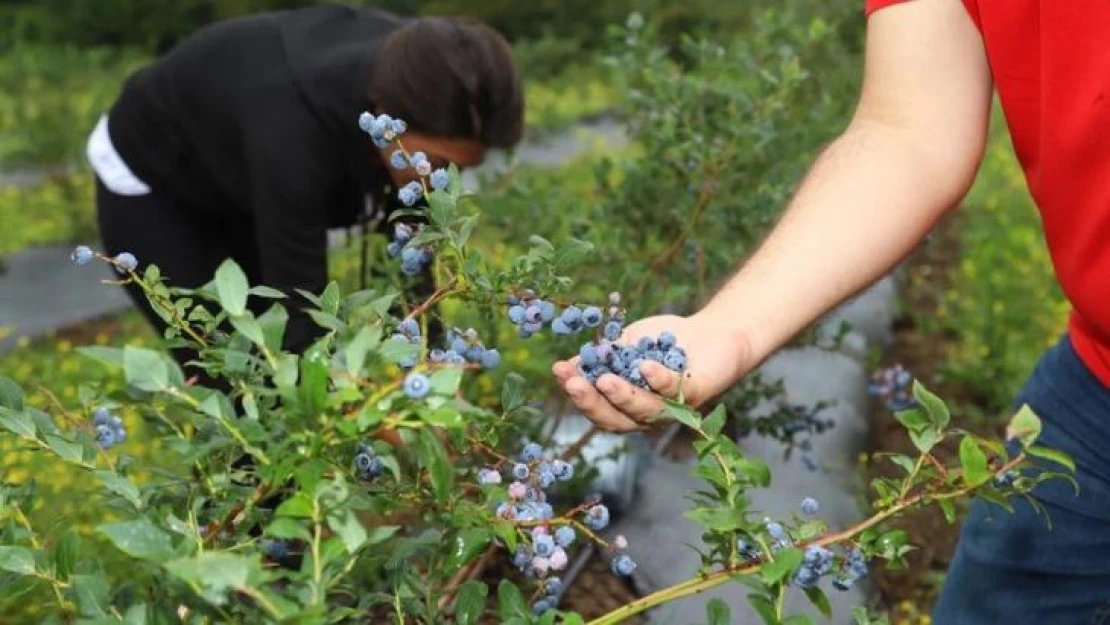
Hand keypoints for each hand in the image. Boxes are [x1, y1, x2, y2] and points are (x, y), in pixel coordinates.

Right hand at [551, 312, 752, 431]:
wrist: (712, 330)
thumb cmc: (664, 340)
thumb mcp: (626, 345)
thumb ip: (603, 357)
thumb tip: (568, 365)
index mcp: (627, 405)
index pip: (598, 407)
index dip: (577, 392)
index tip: (559, 371)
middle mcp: (648, 414)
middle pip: (616, 419)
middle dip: (592, 402)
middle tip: (573, 384)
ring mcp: (673, 408)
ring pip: (644, 411)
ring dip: (622, 397)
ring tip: (605, 380)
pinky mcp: (696, 395)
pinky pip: (675, 391)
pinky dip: (658, 379)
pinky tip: (644, 366)